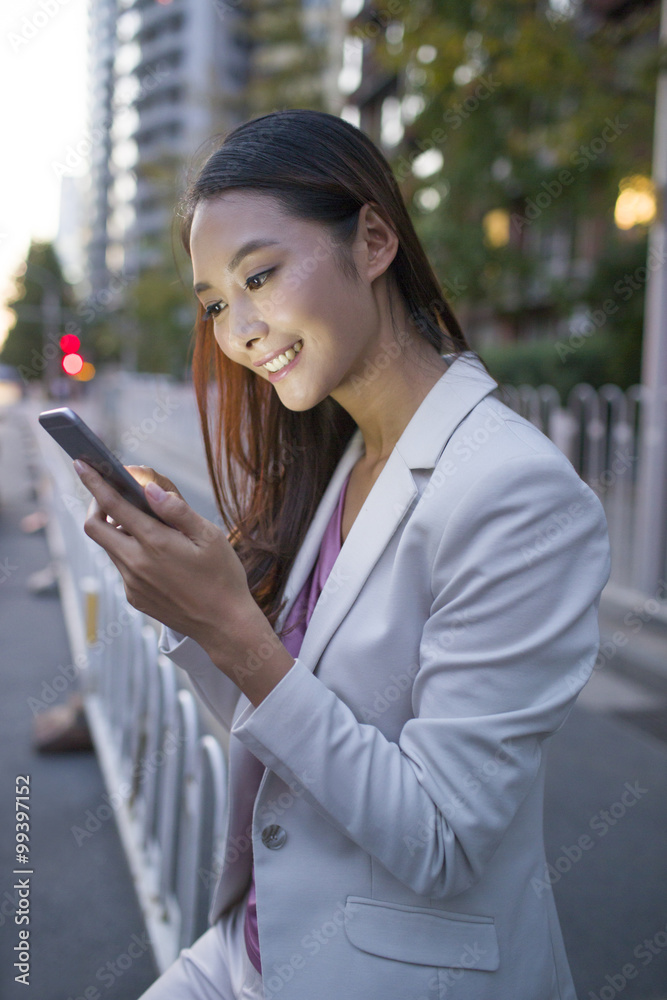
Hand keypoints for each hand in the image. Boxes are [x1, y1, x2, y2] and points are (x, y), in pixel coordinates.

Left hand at [76, 459, 253, 657]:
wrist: (224, 625)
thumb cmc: (223, 577)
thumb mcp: (209, 536)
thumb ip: (176, 511)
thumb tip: (149, 489)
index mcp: (155, 543)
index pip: (113, 505)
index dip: (95, 482)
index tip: (82, 464)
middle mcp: (136, 564)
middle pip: (94, 527)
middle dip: (96, 505)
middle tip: (114, 494)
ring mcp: (132, 583)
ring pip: (109, 547)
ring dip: (116, 529)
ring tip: (144, 522)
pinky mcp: (135, 597)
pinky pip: (122, 567)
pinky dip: (130, 551)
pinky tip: (155, 552)